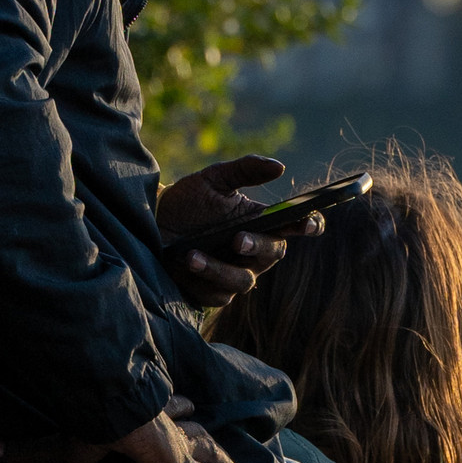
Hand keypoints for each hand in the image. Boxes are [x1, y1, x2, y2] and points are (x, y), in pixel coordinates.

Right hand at [0, 398, 243, 462]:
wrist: (115, 417)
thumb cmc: (90, 427)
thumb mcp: (57, 443)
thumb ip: (25, 450)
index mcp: (145, 417)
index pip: (166, 409)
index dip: (176, 407)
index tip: (185, 403)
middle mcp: (168, 427)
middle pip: (193, 428)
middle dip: (203, 431)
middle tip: (220, 441)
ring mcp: (180, 446)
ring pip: (209, 450)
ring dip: (221, 459)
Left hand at [156, 154, 319, 303]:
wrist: (153, 224)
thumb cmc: (188, 201)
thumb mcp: (213, 179)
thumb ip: (246, 170)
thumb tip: (280, 166)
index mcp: (262, 222)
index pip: (295, 225)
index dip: (308, 225)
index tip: (308, 222)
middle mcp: (255, 252)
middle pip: (273, 253)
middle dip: (257, 246)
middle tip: (238, 239)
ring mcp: (236, 274)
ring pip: (243, 280)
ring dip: (219, 268)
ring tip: (193, 255)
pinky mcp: (214, 293)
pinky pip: (218, 295)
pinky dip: (202, 281)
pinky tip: (187, 266)